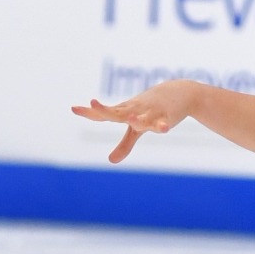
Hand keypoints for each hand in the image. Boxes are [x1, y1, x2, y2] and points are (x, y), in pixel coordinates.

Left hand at [73, 82, 202, 162]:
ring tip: (130, 119)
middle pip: (117, 112)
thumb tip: (111, 161)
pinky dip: (163, 125)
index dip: (90, 112)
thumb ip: (125, 144)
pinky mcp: (166, 116)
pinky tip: (164, 128)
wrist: (180, 92)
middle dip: (106, 109)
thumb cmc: (153, 109)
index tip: (74, 108)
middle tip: (93, 102)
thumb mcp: (138, 129)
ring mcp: (150, 113)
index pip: (104, 114)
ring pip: (141, 118)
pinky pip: (163, 122)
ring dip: (135, 118)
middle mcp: (135, 111)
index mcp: (125, 112)